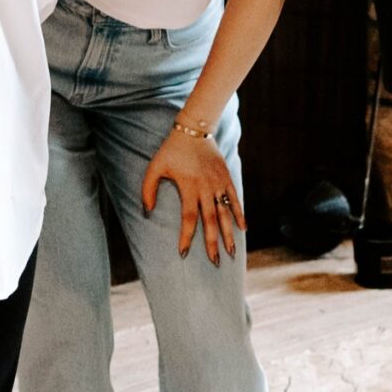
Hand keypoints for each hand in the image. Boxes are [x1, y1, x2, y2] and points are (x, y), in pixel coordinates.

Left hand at [143, 127, 244, 262]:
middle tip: (215, 262)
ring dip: (229, 233)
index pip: (189, 218)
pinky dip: (239, 214)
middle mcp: (206, 188)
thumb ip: (148, 189)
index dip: (187, 236)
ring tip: (231, 252)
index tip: (184, 252)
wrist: (194, 129)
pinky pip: (234, 199)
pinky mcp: (226, 178)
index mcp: (189, 187)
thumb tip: (147, 211)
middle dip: (213, 242)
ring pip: (225, 213)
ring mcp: (218, 183)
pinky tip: (243, 229)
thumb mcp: (155, 167)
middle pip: (211, 220)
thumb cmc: (171, 150)